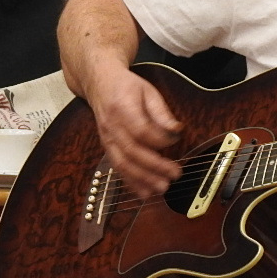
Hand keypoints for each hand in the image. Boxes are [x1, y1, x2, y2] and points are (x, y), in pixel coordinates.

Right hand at [87, 65, 184, 198]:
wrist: (100, 85)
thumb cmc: (127, 87)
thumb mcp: (148, 91)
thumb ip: (161, 112)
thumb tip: (177, 129)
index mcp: (122, 108)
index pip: (141, 130)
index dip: (160, 139)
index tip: (177, 139)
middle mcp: (111, 127)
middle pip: (132, 151)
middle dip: (154, 166)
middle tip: (175, 174)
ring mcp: (107, 139)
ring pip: (122, 164)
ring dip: (143, 179)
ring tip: (162, 188)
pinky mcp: (107, 148)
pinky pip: (118, 168)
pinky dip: (131, 183)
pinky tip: (145, 192)